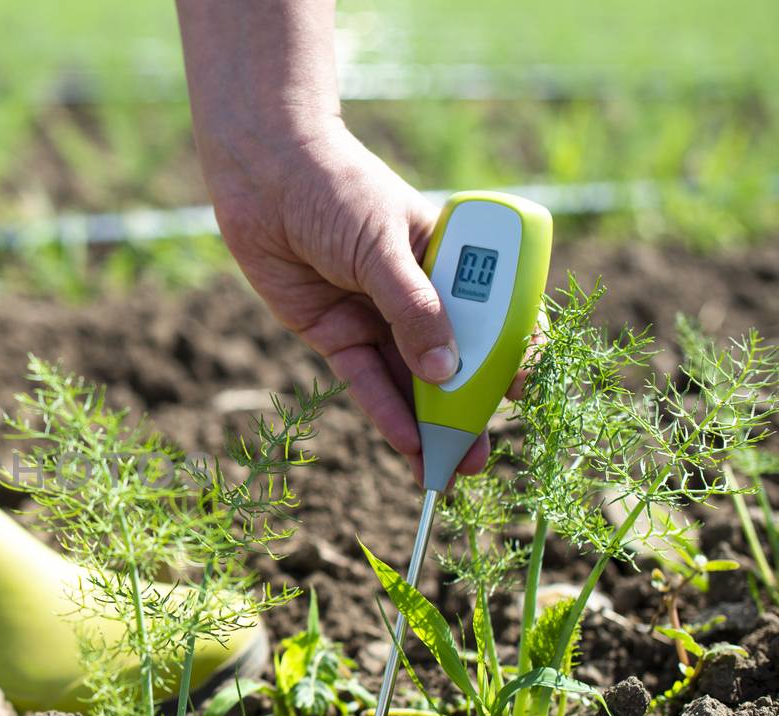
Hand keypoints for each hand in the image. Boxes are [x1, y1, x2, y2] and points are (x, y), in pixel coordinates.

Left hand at [206, 121, 489, 481]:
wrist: (264, 175)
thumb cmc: (336, 189)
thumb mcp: (382, 246)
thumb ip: (413, 309)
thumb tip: (446, 371)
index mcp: (452, 259)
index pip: (494, 316)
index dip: (508, 358)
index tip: (520, 395)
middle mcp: (419, 293)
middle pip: (451, 360)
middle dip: (466, 410)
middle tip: (476, 458)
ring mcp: (377, 316)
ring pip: (409, 380)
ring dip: (427, 425)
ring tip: (445, 471)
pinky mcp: (335, 333)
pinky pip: (365, 380)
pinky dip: (384, 412)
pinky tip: (405, 444)